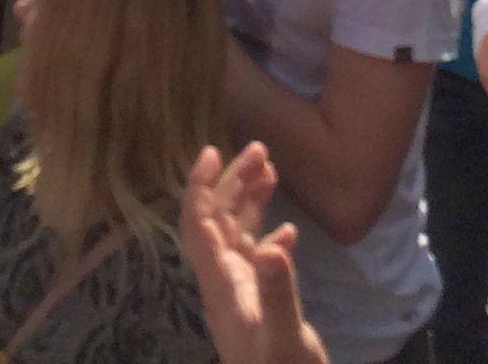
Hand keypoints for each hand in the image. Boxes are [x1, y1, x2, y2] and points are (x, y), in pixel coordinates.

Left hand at [181, 144, 326, 363]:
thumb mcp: (284, 339)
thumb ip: (279, 294)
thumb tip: (274, 246)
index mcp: (222, 287)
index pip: (200, 226)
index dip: (201, 188)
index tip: (213, 152)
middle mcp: (226, 285)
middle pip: (219, 223)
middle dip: (232, 183)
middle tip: (259, 149)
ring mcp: (243, 297)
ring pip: (238, 237)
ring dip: (250, 202)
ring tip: (271, 169)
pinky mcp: (261, 309)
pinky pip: (258, 262)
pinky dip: (270, 237)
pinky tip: (288, 231)